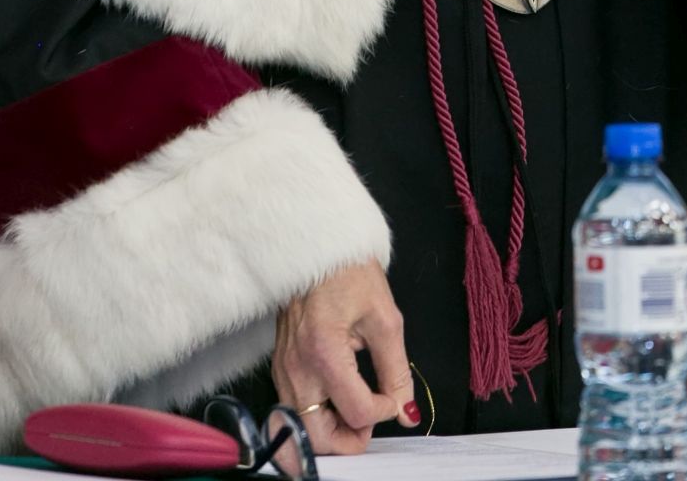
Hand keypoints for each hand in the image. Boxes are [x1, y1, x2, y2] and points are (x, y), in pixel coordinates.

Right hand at [271, 260, 418, 458]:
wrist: (317, 244)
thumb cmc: (350, 272)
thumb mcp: (385, 319)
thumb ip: (396, 371)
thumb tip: (406, 410)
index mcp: (324, 352)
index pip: (356, 411)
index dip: (383, 411)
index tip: (393, 396)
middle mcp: (296, 367)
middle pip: (316, 436)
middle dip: (348, 441)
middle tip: (371, 422)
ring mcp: (283, 368)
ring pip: (302, 426)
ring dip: (331, 430)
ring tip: (358, 408)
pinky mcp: (280, 365)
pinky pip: (295, 406)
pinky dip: (317, 414)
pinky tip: (338, 397)